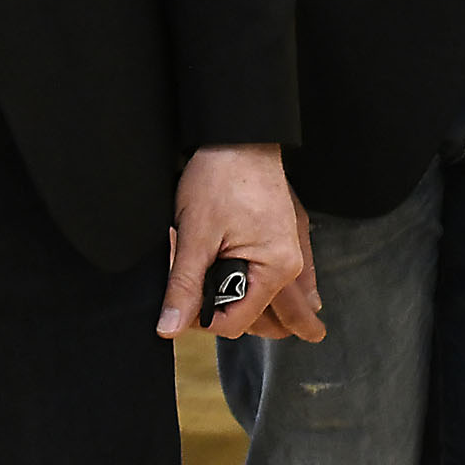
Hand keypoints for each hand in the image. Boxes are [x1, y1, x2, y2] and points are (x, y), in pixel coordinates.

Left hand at [160, 143, 318, 340]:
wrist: (239, 136)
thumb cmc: (219, 179)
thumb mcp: (195, 236)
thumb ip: (184, 286)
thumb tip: (170, 328)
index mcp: (275, 269)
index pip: (237, 322)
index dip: (204, 322)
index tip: (183, 305)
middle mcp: (293, 264)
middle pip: (271, 320)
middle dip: (237, 320)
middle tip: (207, 315)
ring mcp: (295, 249)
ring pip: (282, 303)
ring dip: (260, 311)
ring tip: (241, 312)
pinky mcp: (289, 236)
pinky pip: (294, 280)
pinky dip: (281, 293)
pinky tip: (289, 301)